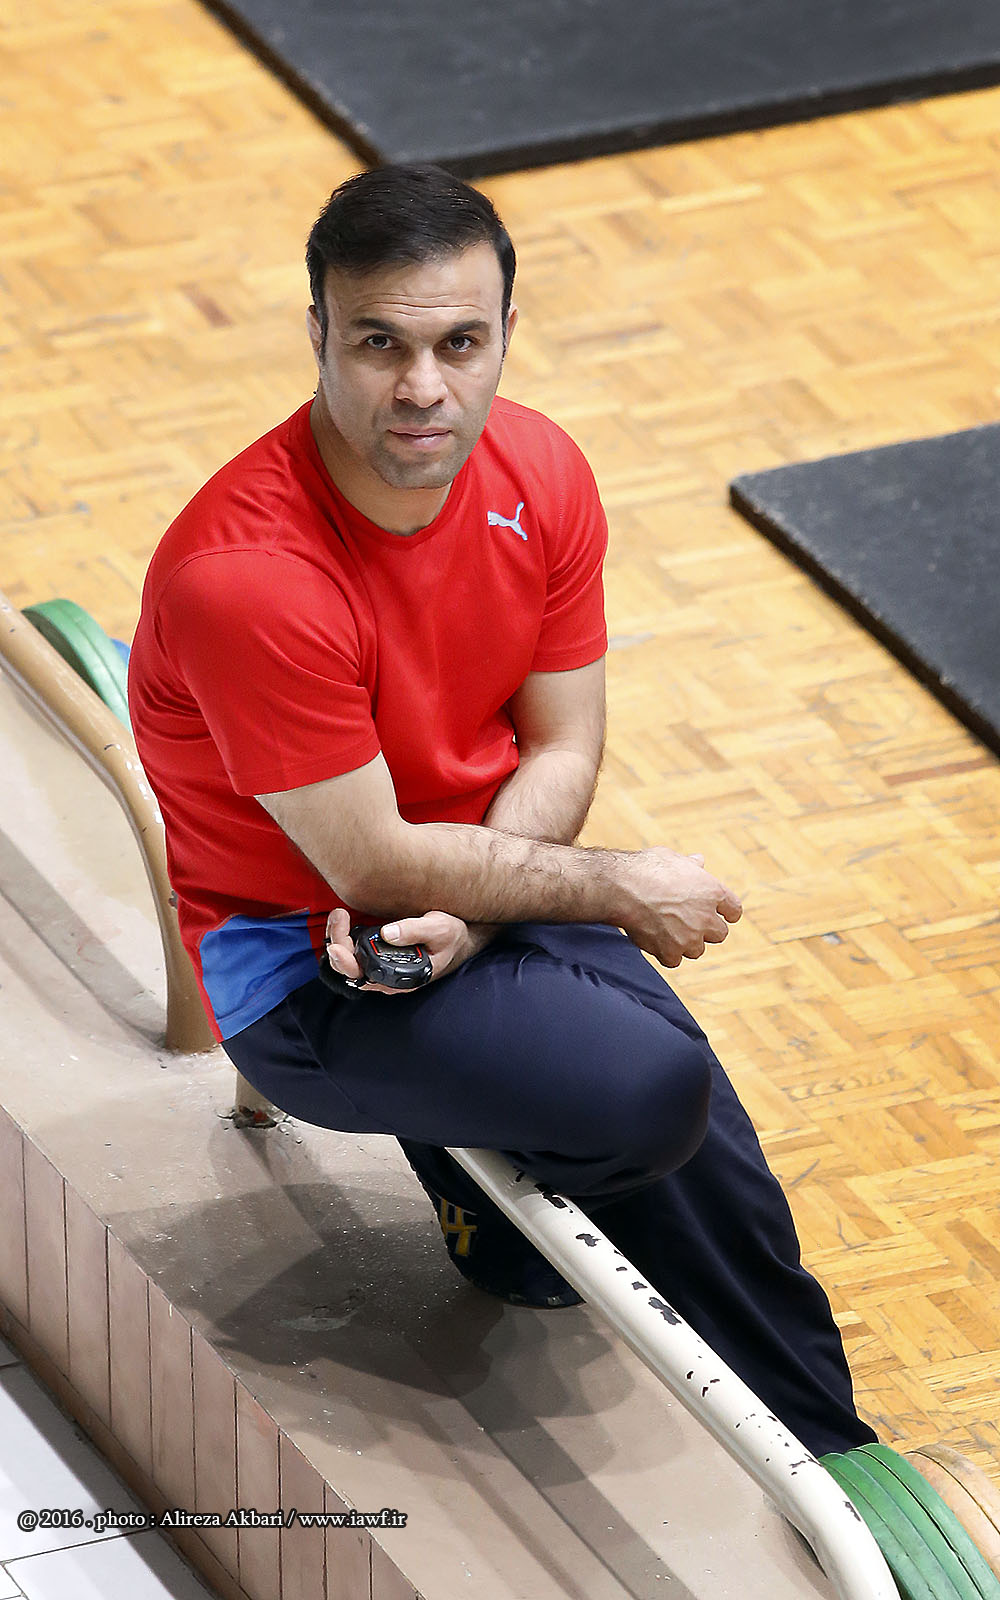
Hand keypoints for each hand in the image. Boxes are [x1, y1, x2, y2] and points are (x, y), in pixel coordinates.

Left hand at [324, 908, 491, 995]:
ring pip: (347, 959)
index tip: (338, 943)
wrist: (461, 936)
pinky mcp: (379, 952)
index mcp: (400, 977)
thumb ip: (415, 931)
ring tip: (338, 915)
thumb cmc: (452, 936)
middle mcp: (387, 975)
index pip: (363, 975)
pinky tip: (342, 919)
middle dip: (337, 942)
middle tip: (339, 916)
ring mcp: (381, 964)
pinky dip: (343, 935)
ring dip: (337, 937)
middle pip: (349, 968)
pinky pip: (352, 950)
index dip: (345, 960)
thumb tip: (388, 932)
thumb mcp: (440, 929)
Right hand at [618, 848, 741, 968]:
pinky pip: (673, 960)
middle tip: (687, 923)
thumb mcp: (672, 859)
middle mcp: (706, 917)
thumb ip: (689, 865)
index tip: (718, 913)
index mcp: (713, 892)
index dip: (726, 912)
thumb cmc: (647, 869)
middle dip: (705, 930)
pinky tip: (654, 940)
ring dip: (684, 944)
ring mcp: (690, 938)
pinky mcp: (671, 952)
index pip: (734, 910)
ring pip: (696, 950)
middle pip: (719, 934)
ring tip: (666, 930)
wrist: (624, 889)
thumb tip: (698, 861)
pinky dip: (665, 953)